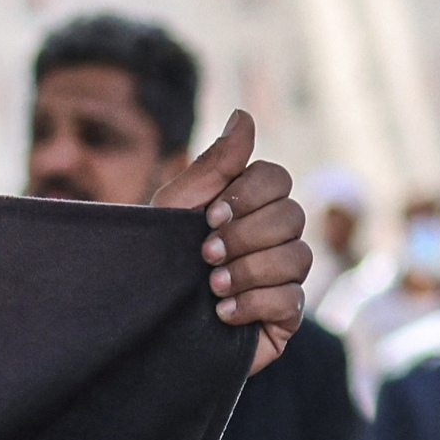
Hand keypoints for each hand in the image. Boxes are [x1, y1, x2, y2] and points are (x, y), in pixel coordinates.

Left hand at [144, 110, 308, 370]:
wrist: (142, 325)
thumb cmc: (158, 259)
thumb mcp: (178, 208)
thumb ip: (214, 164)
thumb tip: (244, 115)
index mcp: (251, 204)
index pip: (276, 179)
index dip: (248, 196)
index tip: (209, 217)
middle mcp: (275, 236)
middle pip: (292, 216)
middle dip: (245, 236)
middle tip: (205, 255)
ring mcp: (283, 276)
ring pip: (297, 257)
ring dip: (248, 271)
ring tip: (210, 287)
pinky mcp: (283, 316)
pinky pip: (292, 300)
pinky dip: (254, 304)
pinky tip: (222, 314)